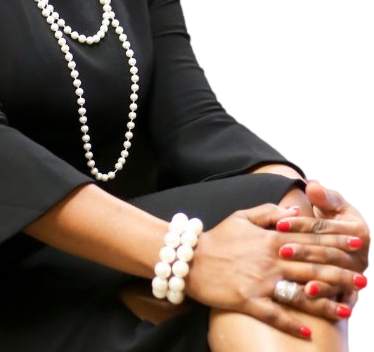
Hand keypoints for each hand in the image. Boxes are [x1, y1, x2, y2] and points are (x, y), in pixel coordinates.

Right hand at [186, 202, 360, 339]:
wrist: (189, 259)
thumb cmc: (217, 238)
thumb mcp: (242, 217)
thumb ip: (270, 213)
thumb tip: (296, 212)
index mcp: (271, 238)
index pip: (310, 238)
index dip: (336, 240)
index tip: (359, 242)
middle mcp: (270, 259)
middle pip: (312, 265)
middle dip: (342, 272)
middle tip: (365, 279)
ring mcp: (260, 281)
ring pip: (300, 292)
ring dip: (326, 301)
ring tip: (350, 308)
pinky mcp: (248, 300)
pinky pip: (274, 314)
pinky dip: (292, 324)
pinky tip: (308, 333)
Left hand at [275, 178, 370, 313]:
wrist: (357, 239)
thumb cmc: (340, 216)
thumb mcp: (336, 203)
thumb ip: (325, 196)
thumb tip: (312, 184)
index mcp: (358, 230)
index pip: (323, 227)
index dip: (301, 224)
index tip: (279, 223)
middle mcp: (361, 253)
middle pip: (328, 252)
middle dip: (305, 252)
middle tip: (282, 251)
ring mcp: (359, 272)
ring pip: (335, 277)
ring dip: (319, 282)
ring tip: (302, 286)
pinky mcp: (354, 288)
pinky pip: (342, 295)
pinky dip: (330, 299)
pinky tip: (314, 301)